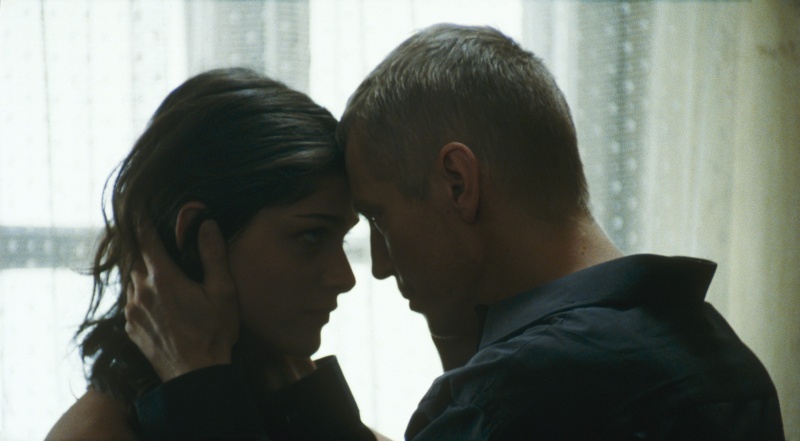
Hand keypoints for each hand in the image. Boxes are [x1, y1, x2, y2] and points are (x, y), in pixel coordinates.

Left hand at [125, 220, 238, 381]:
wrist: (196, 375)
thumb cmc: (213, 332)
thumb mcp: (222, 291)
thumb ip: (212, 254)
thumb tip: (206, 224)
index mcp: (162, 277)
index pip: (145, 238)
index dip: (143, 222)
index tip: (142, 210)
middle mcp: (141, 291)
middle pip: (135, 258)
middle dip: (145, 247)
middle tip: (156, 240)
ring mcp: (133, 311)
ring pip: (131, 280)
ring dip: (143, 272)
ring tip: (161, 272)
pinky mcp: (131, 328)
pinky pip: (132, 302)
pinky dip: (142, 294)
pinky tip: (159, 300)